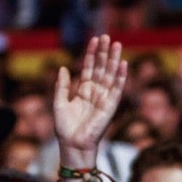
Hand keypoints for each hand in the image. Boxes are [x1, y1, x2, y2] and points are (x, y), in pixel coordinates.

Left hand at [54, 34, 126, 166]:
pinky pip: (117, 89)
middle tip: (107, 36)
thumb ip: (61, 86)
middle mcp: (95, 92)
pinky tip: (122, 64)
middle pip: (101, 68)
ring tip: (116, 44)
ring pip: (109, 74)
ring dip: (113, 59)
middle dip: (104, 52)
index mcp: (83, 91)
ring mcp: (103, 98)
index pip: (89, 67)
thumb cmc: (65, 128)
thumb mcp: (58, 103)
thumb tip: (63, 68)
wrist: (73, 144)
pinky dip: (120, 77)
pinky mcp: (110, 106)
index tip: (94, 39)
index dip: (91, 53)